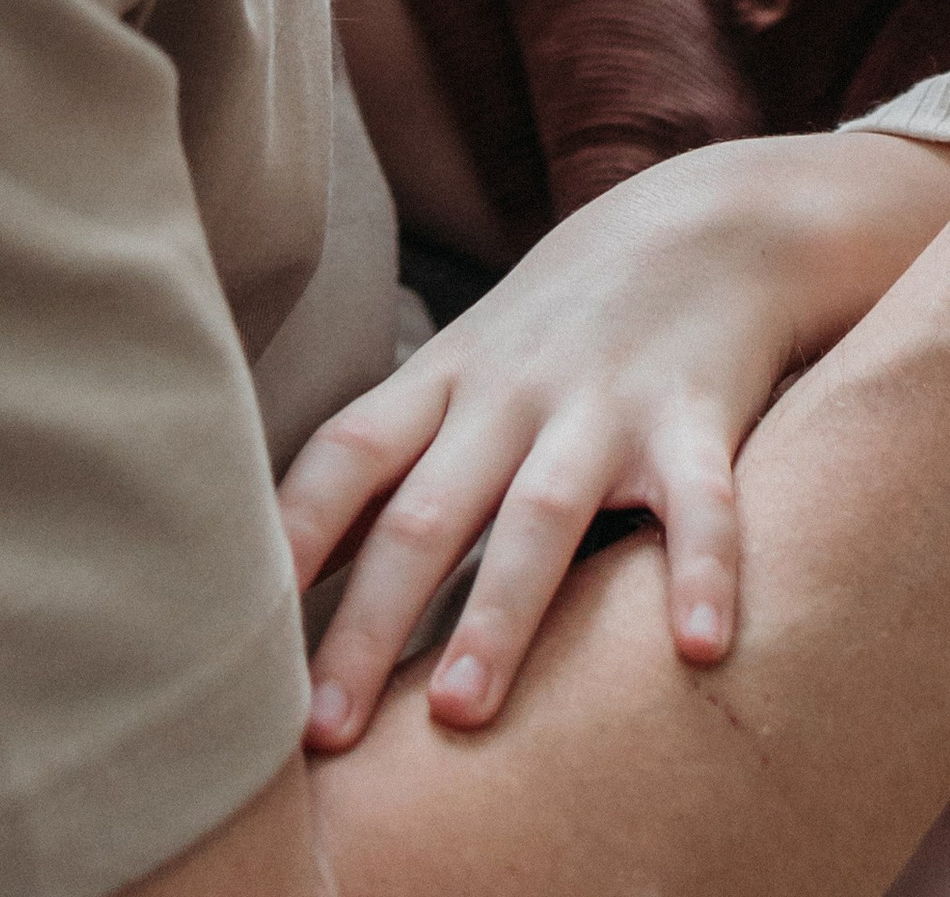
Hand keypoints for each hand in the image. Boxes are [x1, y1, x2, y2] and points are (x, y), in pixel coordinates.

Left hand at [282, 130, 949, 750]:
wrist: (716, 218)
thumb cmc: (568, 317)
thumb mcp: (469, 365)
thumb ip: (393, 458)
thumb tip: (277, 568)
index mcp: (448, 382)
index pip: (346, 456)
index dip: (289, 538)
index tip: (233, 638)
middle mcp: (514, 394)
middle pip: (428, 508)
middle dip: (371, 619)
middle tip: (323, 731)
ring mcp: (607, 405)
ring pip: (543, 512)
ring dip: (499, 610)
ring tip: (461, 713)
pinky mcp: (698, 418)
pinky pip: (702, 502)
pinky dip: (704, 570)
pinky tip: (701, 647)